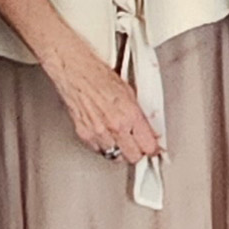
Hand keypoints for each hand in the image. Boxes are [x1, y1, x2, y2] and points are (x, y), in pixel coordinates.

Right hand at [49, 51, 162, 166]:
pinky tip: (106, 135)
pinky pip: (99, 150)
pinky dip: (104, 146)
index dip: (152, 148)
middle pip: (133, 157)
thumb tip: (149, 129)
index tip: (153, 147)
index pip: (148, 146)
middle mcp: (114, 126)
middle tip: (139, 146)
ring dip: (121, 150)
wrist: (74, 71)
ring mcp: (98, 132)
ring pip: (115, 156)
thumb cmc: (98, 75)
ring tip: (122, 140)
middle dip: (138, 153)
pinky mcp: (84, 134)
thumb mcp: (129, 92)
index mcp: (129, 114)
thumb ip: (140, 114)